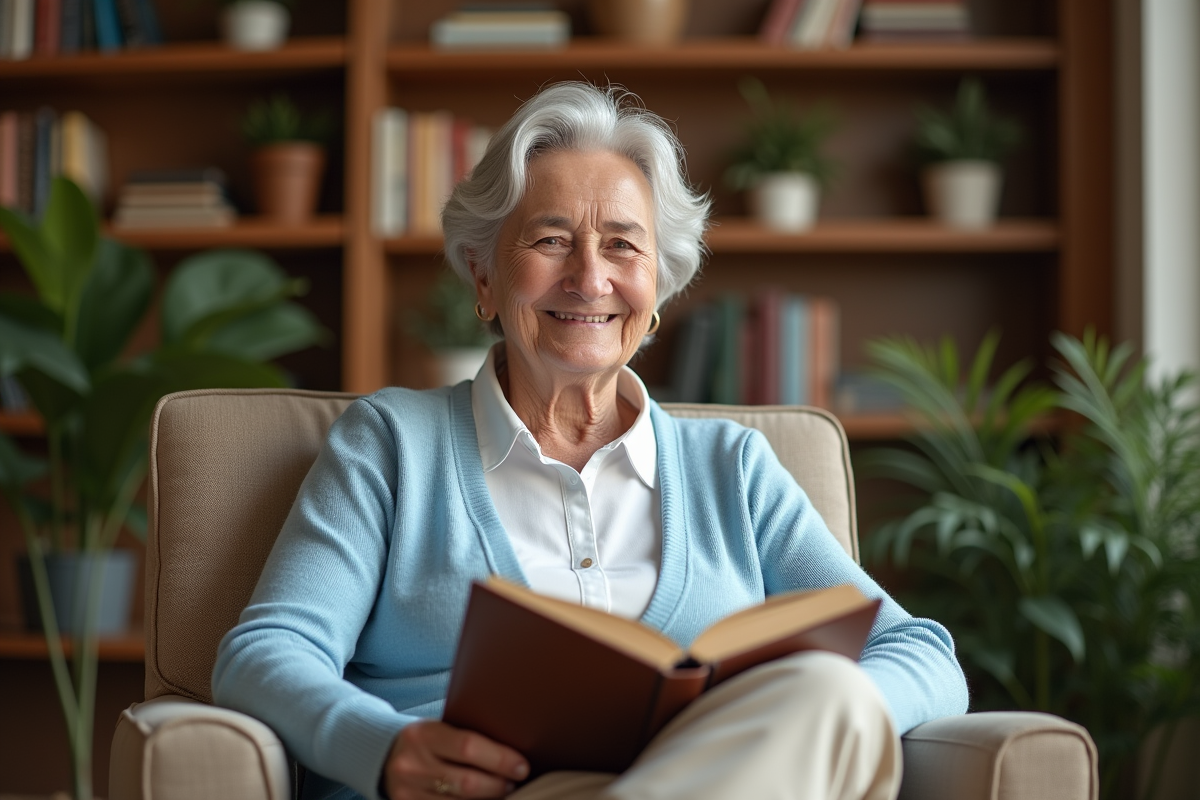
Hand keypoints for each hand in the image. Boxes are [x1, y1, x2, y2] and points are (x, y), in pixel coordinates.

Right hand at [382, 720, 529, 798]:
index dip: (500, 759)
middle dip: (498, 785)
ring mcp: (407, 792)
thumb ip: (466, 738)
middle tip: (514, 782)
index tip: (521, 766)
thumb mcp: (439, 728)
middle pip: (467, 783)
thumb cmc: (424, 739)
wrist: (381, 755)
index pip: (469, 747)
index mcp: (423, 734)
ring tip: (501, 792)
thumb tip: (510, 749)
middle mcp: (412, 764)